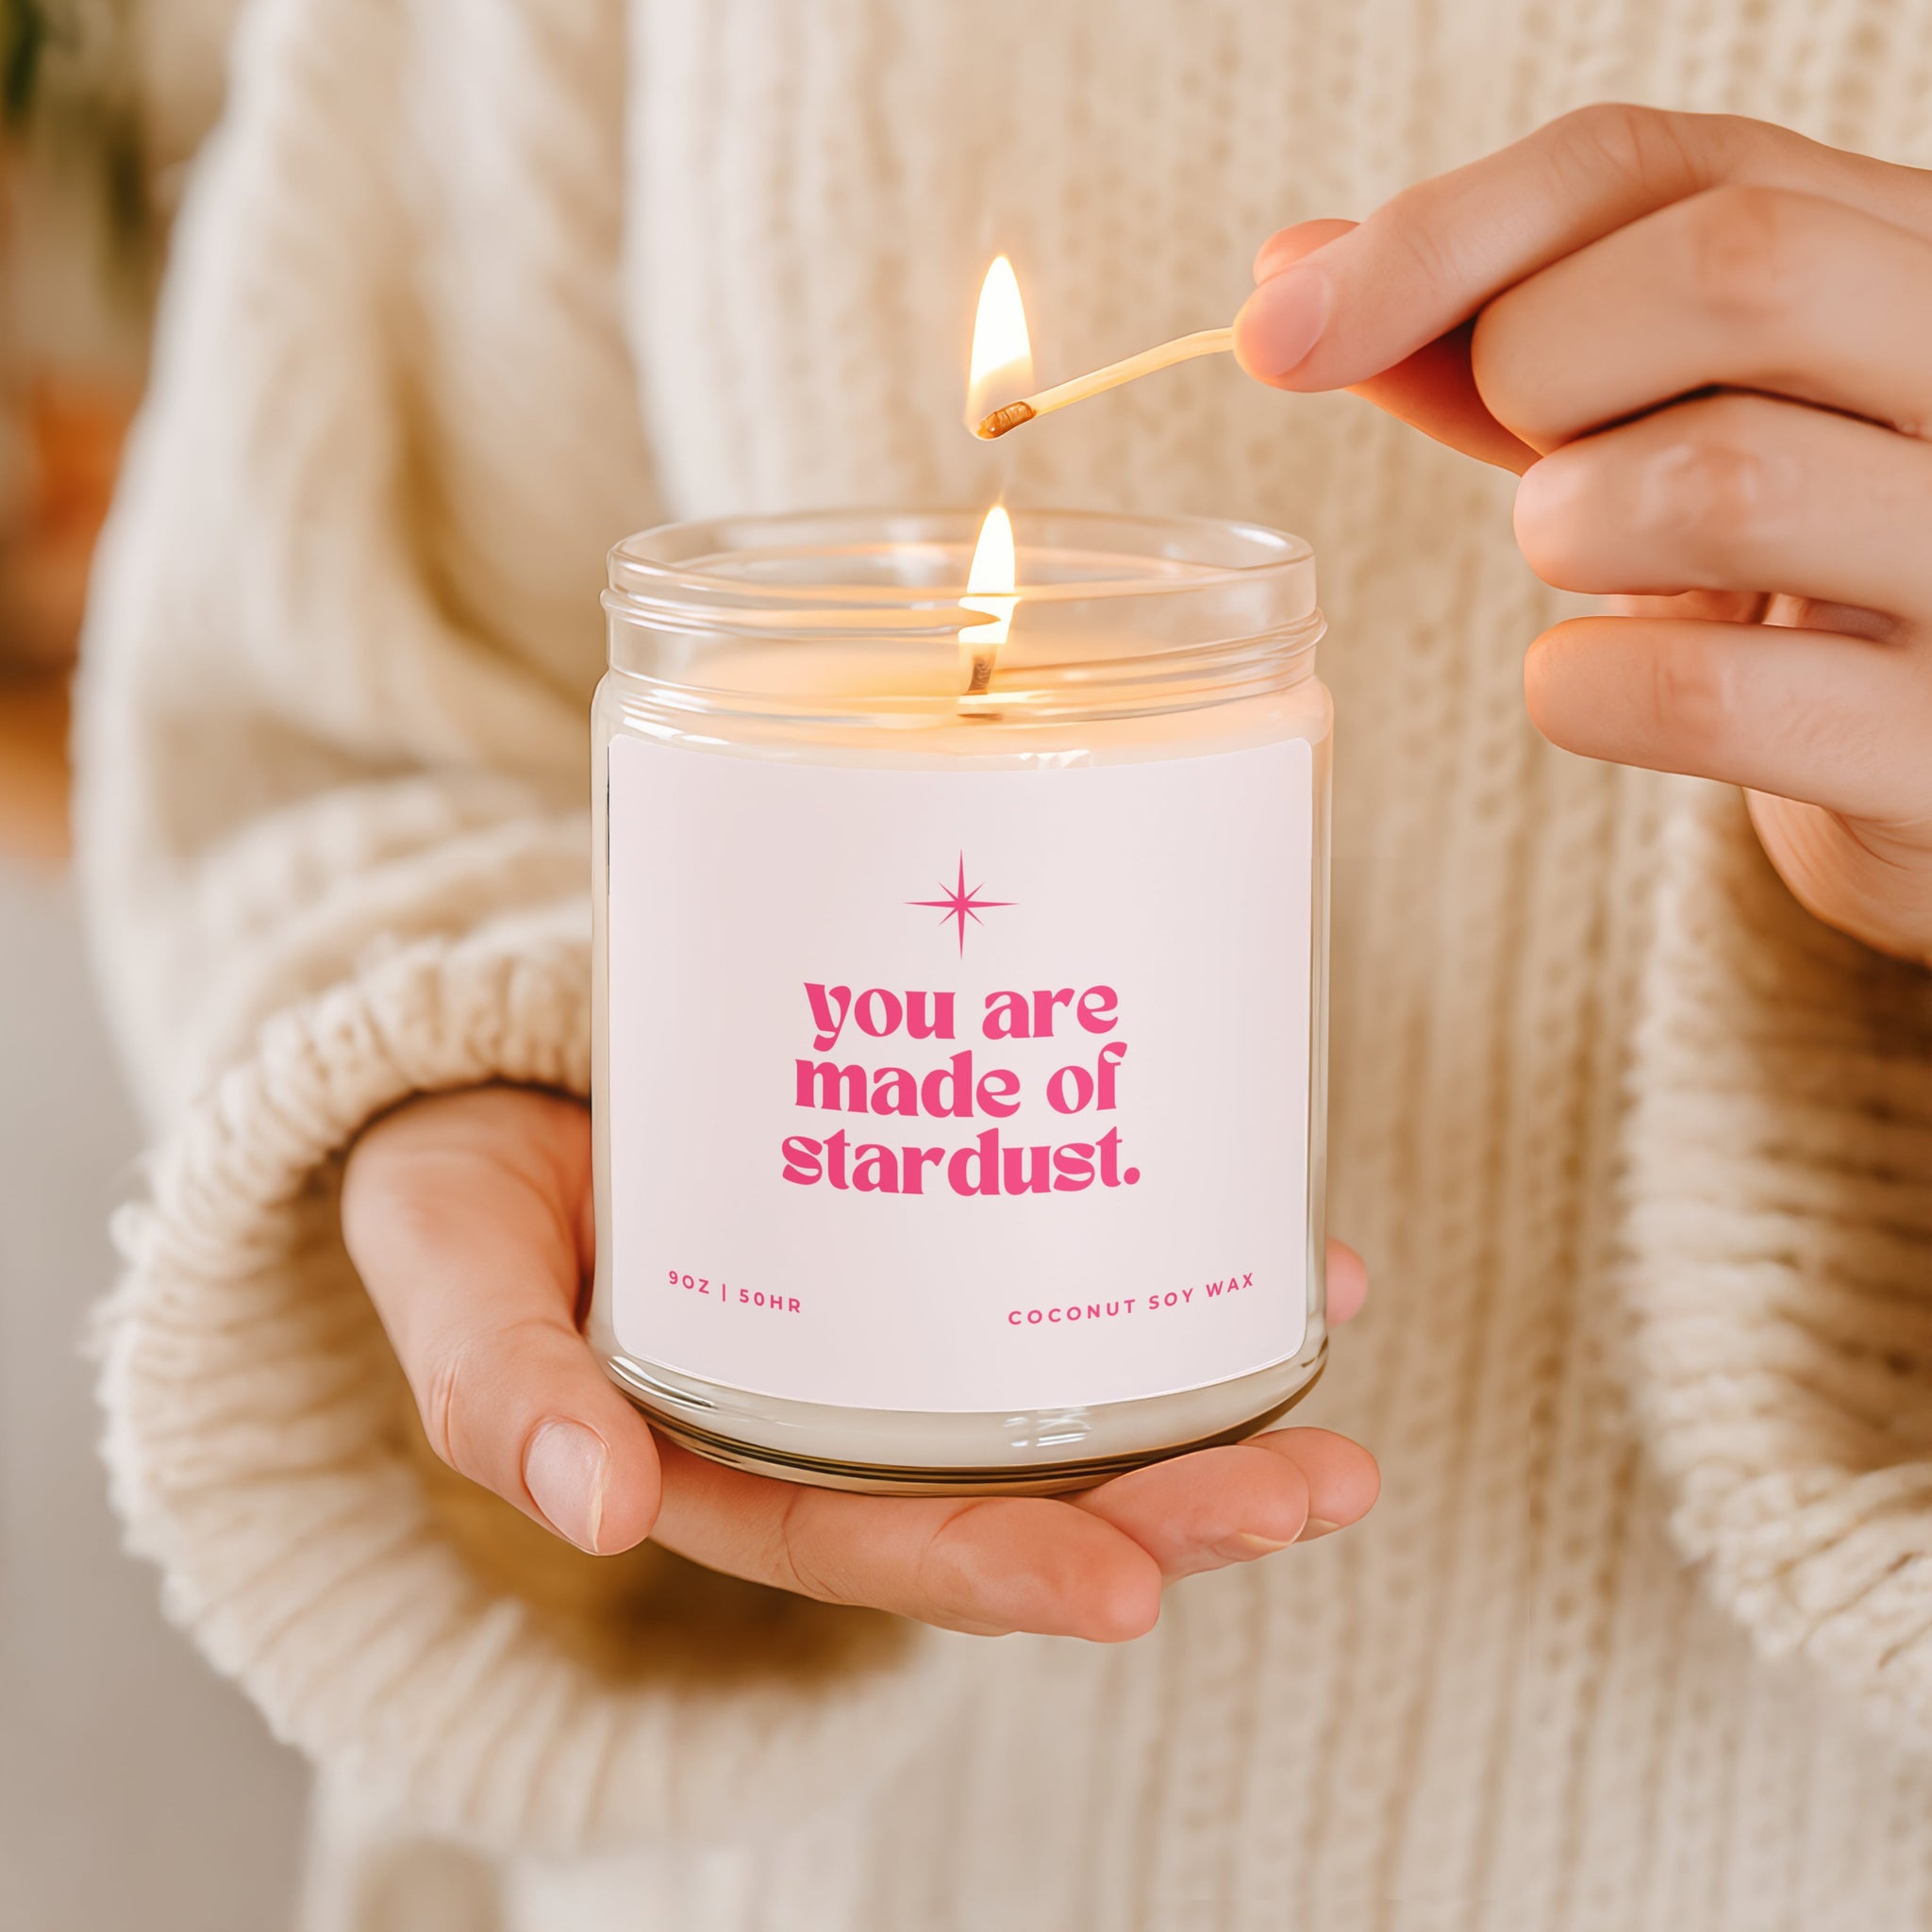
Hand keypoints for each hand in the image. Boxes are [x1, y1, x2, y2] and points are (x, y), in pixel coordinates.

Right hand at [342, 1084, 1376, 1640]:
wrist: (490, 1074)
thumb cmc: (459, 1191)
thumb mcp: (450, 1279)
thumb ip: (495, 1388)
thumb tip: (593, 1509)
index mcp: (734, 1465)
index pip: (888, 1546)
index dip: (1008, 1572)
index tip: (1130, 1585)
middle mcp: (841, 1409)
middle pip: (1025, 1480)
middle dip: (1178, 1503)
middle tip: (1316, 1487)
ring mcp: (899, 1311)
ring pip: (1071, 1377)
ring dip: (1215, 1388)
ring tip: (1332, 1346)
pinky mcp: (931, 1204)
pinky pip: (1064, 1244)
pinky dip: (1171, 1249)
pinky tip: (1276, 1231)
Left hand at [1236, 105, 1931, 965]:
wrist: (1929, 746)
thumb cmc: (1781, 549)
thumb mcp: (1668, 406)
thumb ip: (1507, 329)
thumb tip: (1293, 270)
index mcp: (1911, 250)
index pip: (1660, 162)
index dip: (1440, 235)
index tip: (1277, 325)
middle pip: (1729, 267)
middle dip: (1537, 366)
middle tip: (1538, 457)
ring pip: (1712, 482)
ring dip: (1568, 528)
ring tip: (1600, 562)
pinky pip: (1695, 693)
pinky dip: (1583, 688)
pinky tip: (1611, 682)